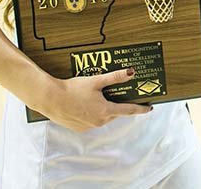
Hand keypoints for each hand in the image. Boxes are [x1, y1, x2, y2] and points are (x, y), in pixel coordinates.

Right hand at [33, 68, 152, 131]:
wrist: (50, 99)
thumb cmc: (73, 89)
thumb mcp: (96, 81)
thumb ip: (115, 77)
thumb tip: (131, 73)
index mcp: (106, 111)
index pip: (129, 111)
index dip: (141, 109)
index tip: (150, 108)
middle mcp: (99, 121)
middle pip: (115, 112)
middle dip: (118, 105)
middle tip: (118, 95)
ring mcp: (89, 126)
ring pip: (103, 117)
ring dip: (104, 109)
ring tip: (98, 97)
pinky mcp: (79, 128)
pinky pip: (92, 120)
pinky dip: (93, 113)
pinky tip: (86, 104)